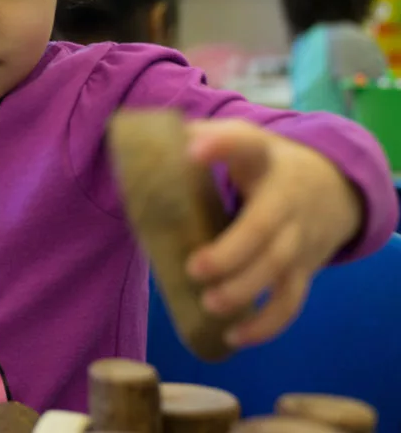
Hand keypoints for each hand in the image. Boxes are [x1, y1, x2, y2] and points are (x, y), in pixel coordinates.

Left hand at [185, 120, 361, 347]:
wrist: (335, 187)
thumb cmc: (267, 165)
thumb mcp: (243, 142)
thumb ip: (200, 139)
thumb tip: (141, 145)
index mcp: (263, 159)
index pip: (245, 144)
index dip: (220, 145)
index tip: (191, 151)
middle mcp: (286, 200)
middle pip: (262, 229)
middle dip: (230, 253)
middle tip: (194, 268)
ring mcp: (299, 238)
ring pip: (278, 269)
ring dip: (245, 291)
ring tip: (211, 305)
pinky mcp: (304, 270)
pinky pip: (291, 301)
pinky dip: (266, 324)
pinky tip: (233, 337)